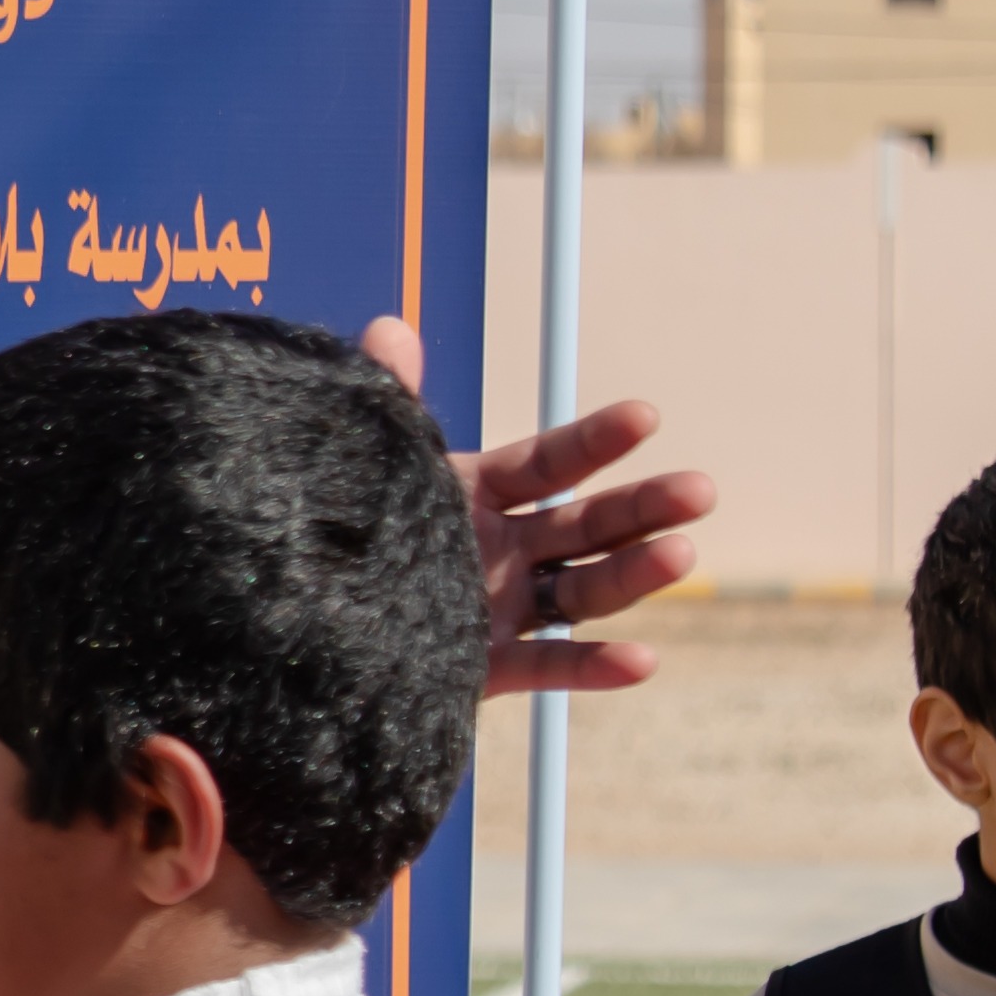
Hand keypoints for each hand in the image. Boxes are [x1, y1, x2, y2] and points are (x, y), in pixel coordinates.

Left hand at [362, 314, 713, 696]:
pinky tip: (641, 661)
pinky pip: (545, 665)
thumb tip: (391, 328)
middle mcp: (503, 548)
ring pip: (581, 590)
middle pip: (586, 526)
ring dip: (633, 574)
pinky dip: (591, 666)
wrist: (297, 618)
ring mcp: (501, 607)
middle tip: (698, 491)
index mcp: (479, 492)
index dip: (596, 440)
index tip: (645, 416)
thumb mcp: (362, 462)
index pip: (550, 462)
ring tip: (681, 555)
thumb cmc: (330, 526)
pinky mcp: (485, 664)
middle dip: (643, 507)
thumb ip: (387, 402)